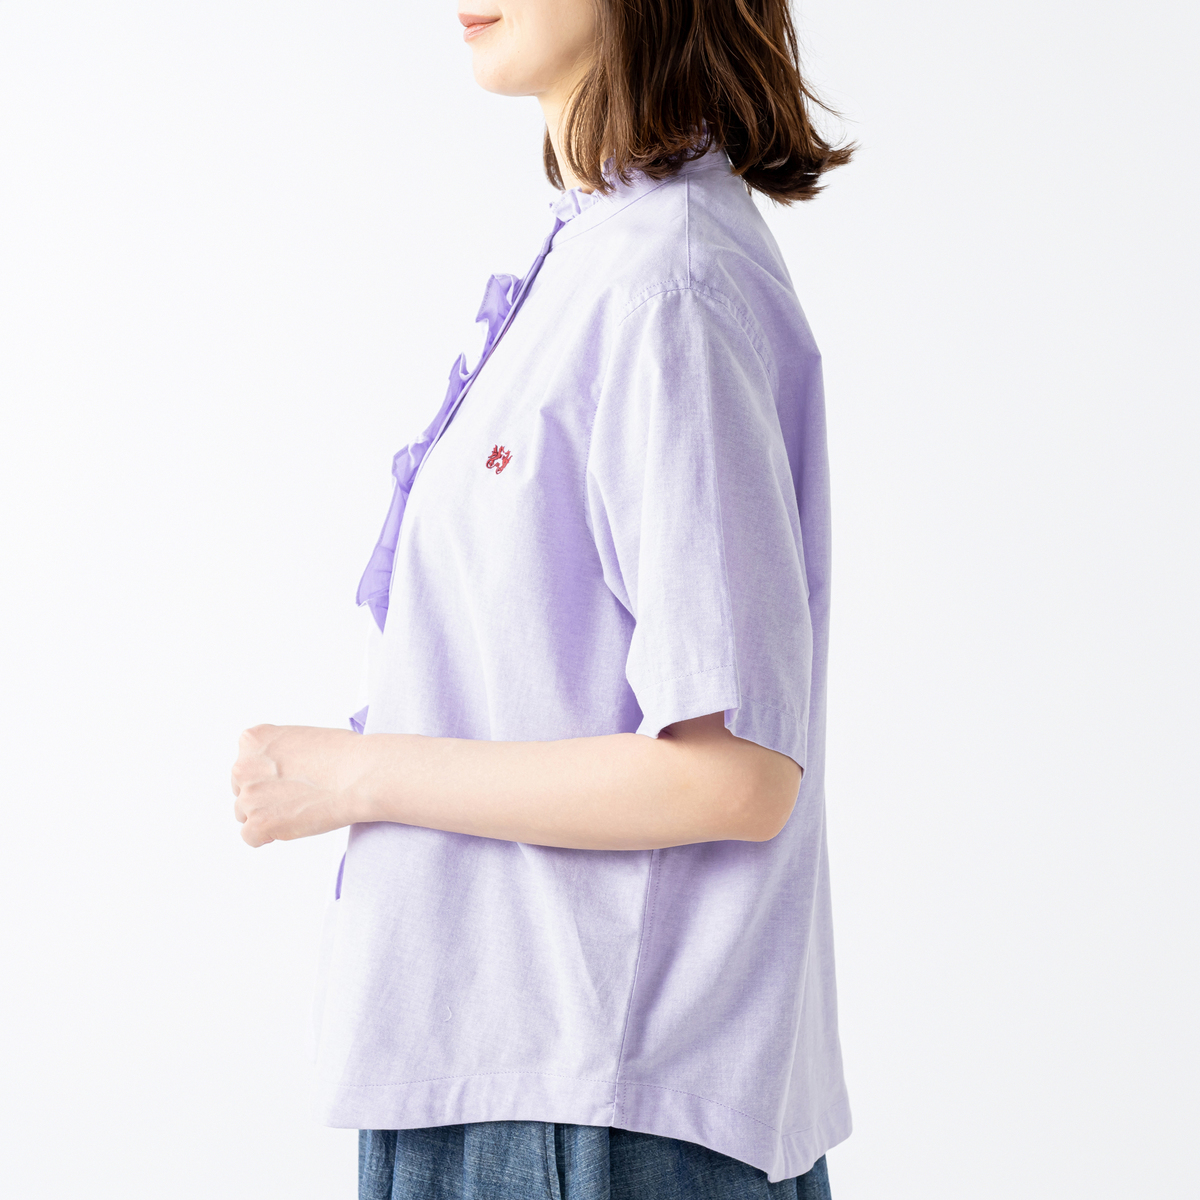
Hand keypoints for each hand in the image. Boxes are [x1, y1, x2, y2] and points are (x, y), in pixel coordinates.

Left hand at [231, 724, 360, 846]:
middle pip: (242, 790)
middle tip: (295, 797)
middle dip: (264, 796)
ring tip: (299, 809)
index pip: (246, 765)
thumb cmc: (344, 755)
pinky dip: (269, 835)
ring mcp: (250, 796)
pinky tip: (292, 824)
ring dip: (267, 815)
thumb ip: (277, 754)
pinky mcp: (259, 823)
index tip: (288, 780)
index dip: (268, 776)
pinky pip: (250, 837)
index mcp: (254, 739)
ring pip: (245, 814)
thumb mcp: (300, 737)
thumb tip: (275, 776)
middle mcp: (244, 765)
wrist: (361, 775)